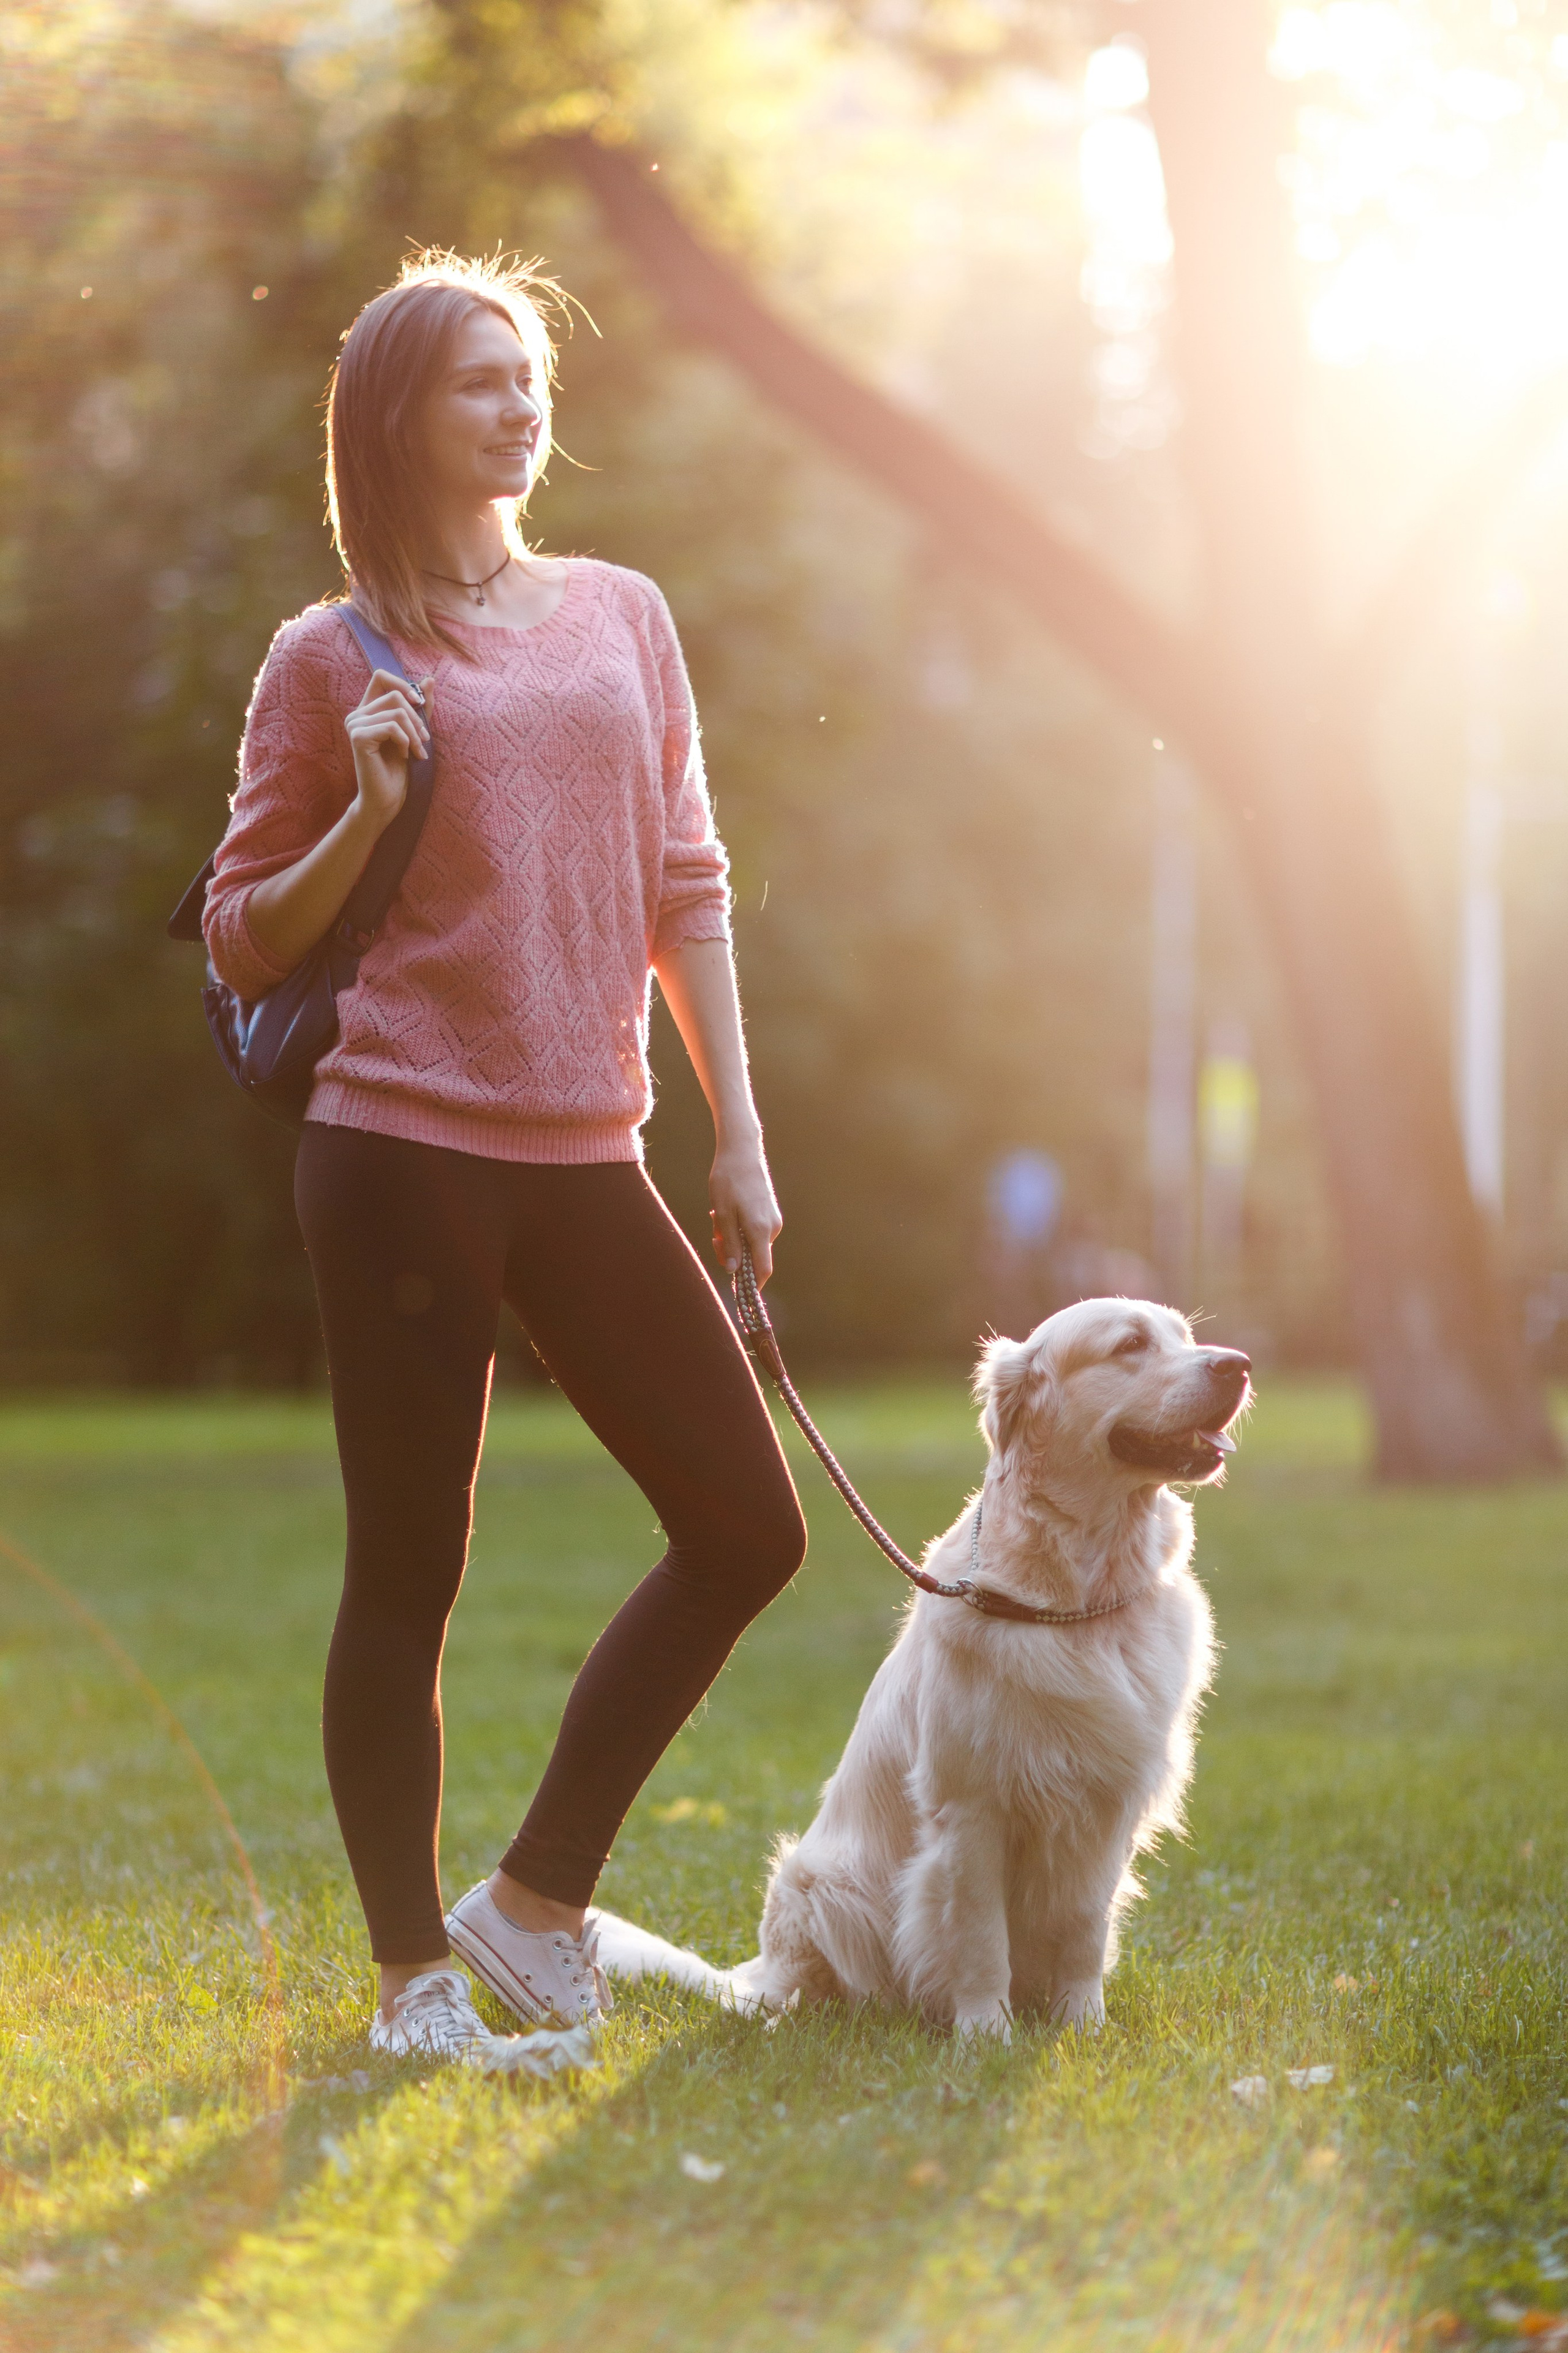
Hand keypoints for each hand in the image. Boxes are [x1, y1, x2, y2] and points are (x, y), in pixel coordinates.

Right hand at [344, 667, 431, 833]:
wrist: (388, 799)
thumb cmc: (400, 768)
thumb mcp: (415, 732)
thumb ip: (420, 707)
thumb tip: (429, 678)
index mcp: (367, 709)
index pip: (380, 676)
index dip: (402, 685)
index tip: (419, 704)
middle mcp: (357, 714)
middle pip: (394, 695)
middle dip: (417, 718)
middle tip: (424, 741)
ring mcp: (354, 724)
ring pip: (396, 711)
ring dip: (415, 733)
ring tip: (419, 752)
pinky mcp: (358, 737)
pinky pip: (392, 727)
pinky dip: (405, 741)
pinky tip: (405, 756)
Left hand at [709, 1128, 781, 1284]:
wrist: (742, 1151)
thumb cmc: (728, 1180)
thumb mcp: (722, 1214)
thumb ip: (730, 1244)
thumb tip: (735, 1271)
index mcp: (760, 1230)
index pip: (762, 1270)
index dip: (752, 1287)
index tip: (739, 1295)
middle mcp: (772, 1228)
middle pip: (754, 1257)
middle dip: (733, 1255)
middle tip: (715, 1237)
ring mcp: (773, 1220)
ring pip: (752, 1244)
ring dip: (733, 1240)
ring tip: (717, 1219)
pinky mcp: (770, 1213)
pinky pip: (754, 1232)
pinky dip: (739, 1230)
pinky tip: (726, 1214)